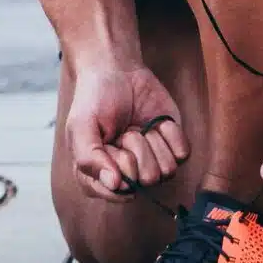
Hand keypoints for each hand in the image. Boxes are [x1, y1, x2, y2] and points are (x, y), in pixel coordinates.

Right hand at [63, 63, 189, 203]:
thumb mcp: (81, 127)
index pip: (118, 192)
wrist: (118, 70)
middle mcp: (128, 174)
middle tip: (124, 130)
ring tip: (137, 126)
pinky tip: (156, 122)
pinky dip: (170, 133)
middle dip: (135, 148)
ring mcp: (152, 162)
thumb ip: (89, 159)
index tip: (110, 145)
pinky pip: (182, 154)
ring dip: (152, 141)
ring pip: (166, 171)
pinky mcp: (172, 147)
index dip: (118, 168)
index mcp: (100, 176)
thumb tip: (114, 185)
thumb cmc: (95, 99)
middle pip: (146, 180)